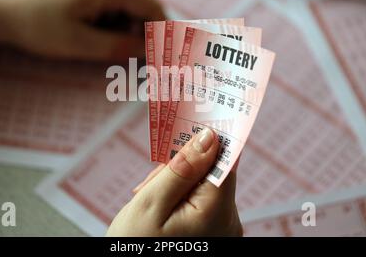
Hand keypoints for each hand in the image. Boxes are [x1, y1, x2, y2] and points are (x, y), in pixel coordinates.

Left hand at [0, 0, 164, 61]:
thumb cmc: (38, 27)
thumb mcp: (79, 44)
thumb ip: (117, 47)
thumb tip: (147, 51)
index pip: (148, 3)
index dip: (161, 26)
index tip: (167, 47)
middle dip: (149, 21)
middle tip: (146, 47)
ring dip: (133, 16)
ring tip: (121, 40)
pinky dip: (118, 9)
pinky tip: (105, 26)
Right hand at [106, 128, 242, 235]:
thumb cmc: (137, 247)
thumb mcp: (152, 204)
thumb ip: (182, 169)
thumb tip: (208, 136)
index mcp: (218, 211)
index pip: (227, 159)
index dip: (211, 137)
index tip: (195, 122)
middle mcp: (228, 220)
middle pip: (211, 171)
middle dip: (182, 167)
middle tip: (151, 182)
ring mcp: (222, 227)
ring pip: (204, 184)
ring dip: (177, 182)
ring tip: (150, 198)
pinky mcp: (214, 230)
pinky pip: (202, 201)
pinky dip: (181, 197)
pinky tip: (161, 206)